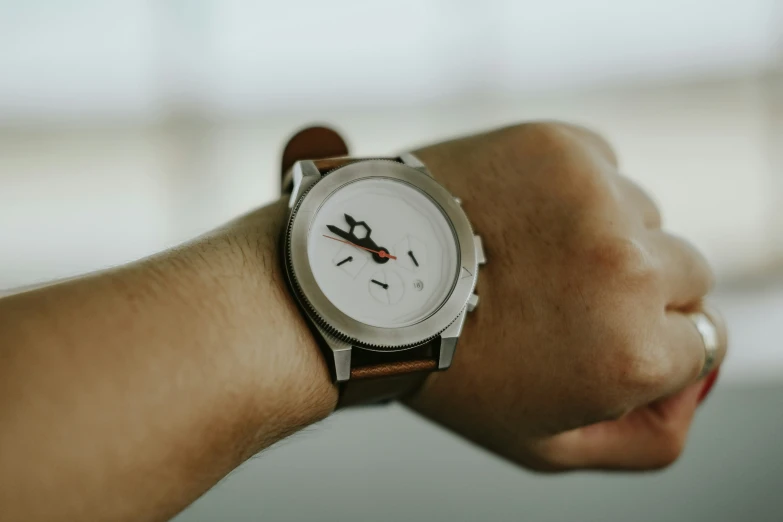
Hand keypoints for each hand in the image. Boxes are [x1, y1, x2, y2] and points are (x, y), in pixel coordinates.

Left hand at [405, 122, 727, 470]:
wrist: (361, 286)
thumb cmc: (450, 370)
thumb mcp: (546, 444)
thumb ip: (645, 436)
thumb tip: (689, 390)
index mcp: (634, 351)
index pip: (701, 341)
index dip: (647, 343)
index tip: (599, 337)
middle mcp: (629, 268)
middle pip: (688, 273)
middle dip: (638, 290)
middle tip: (564, 297)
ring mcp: (593, 197)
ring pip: (644, 217)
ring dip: (605, 235)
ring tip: (528, 255)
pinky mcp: (557, 145)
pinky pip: (603, 167)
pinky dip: (574, 190)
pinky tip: (518, 216)